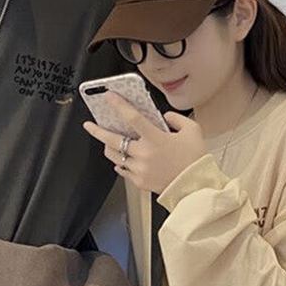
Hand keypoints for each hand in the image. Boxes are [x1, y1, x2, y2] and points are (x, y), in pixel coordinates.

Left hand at [82, 92, 206, 193]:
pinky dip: (121, 163)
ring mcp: (139, 169)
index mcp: (155, 139)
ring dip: (109, 147)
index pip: (132, 118)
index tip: (109, 97)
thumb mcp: (192, 131)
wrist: (196, 188)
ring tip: (107, 141)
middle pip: (113, 140)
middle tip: (89, 125)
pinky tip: (121, 160)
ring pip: (115, 156)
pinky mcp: (139, 182)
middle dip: (97, 131)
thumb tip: (163, 118)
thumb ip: (176, 119)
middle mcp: (144, 154)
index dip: (118, 105)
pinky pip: (123, 170)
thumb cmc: (195, 161)